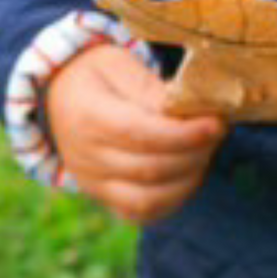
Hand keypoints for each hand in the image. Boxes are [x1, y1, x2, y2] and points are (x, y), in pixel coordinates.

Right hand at [45, 42, 225, 225]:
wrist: (58, 98)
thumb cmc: (96, 75)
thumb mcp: (118, 64)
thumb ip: (151, 89)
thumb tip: (190, 112)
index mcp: (87, 117)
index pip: (139, 134)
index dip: (183, 134)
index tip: (216, 123)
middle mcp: (86, 157)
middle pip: (149, 169)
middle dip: (195, 153)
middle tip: (218, 131)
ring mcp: (92, 183)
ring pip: (148, 200)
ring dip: (188, 178)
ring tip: (206, 151)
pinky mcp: (103, 198)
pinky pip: (140, 213)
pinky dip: (172, 200)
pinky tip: (190, 173)